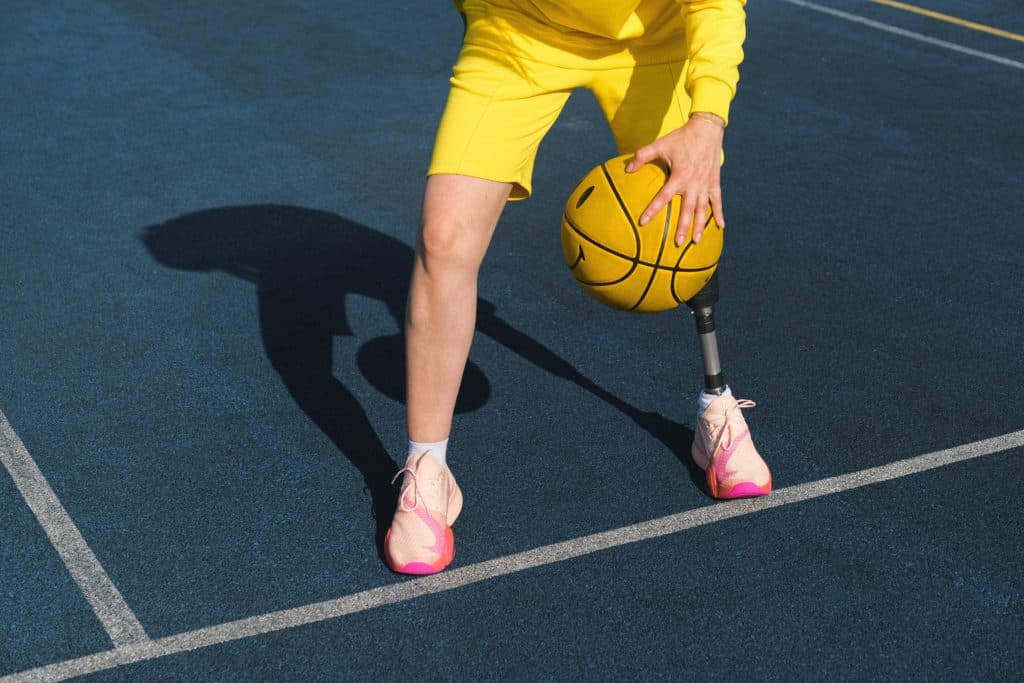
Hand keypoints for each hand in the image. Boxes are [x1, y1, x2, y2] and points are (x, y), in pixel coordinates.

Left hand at [626, 113, 724, 245]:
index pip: (663, 197)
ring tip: (696, 241)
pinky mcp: (715, 182)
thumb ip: (642, 156)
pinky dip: (719, 214)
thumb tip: (627, 169)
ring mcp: (706, 184)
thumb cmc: (681, 137)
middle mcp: (693, 183)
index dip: (652, 210)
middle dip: (682, 227)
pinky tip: (721, 227)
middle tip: (677, 242)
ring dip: (700, 225)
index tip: (643, 222)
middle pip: (686, 209)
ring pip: (702, 209)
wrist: (707, 128)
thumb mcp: (660, 144)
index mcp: (679, 176)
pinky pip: (717, 201)